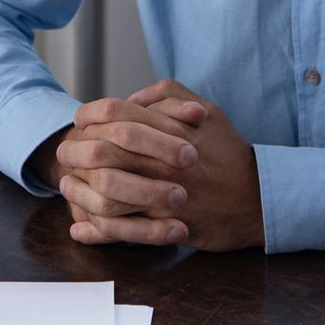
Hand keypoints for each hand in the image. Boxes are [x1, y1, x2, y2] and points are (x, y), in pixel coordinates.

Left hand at [63, 80, 264, 251]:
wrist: (259, 199)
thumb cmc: (230, 153)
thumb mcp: (208, 110)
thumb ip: (170, 95)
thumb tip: (133, 97)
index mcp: (170, 128)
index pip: (115, 114)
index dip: (90, 116)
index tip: (79, 121)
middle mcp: (162, 159)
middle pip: (103, 150)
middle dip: (76, 151)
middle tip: (65, 152)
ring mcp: (162, 193)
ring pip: (105, 191)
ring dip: (79, 189)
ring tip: (67, 186)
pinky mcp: (164, 224)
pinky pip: (120, 228)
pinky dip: (95, 229)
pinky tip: (79, 226)